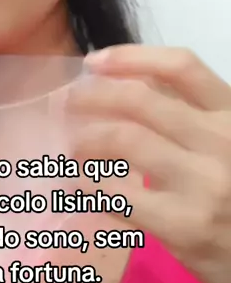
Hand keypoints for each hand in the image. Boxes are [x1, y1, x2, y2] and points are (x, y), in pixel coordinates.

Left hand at [67, 45, 230, 282]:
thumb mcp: (228, 144)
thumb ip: (189, 115)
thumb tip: (126, 84)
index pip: (180, 67)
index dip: (130, 57)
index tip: (93, 62)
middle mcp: (221, 141)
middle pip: (141, 100)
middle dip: (93, 96)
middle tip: (67, 104)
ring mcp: (202, 183)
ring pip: (124, 139)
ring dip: (86, 138)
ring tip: (73, 146)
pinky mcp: (183, 225)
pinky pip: (118, 194)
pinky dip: (89, 185)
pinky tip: (80, 186)